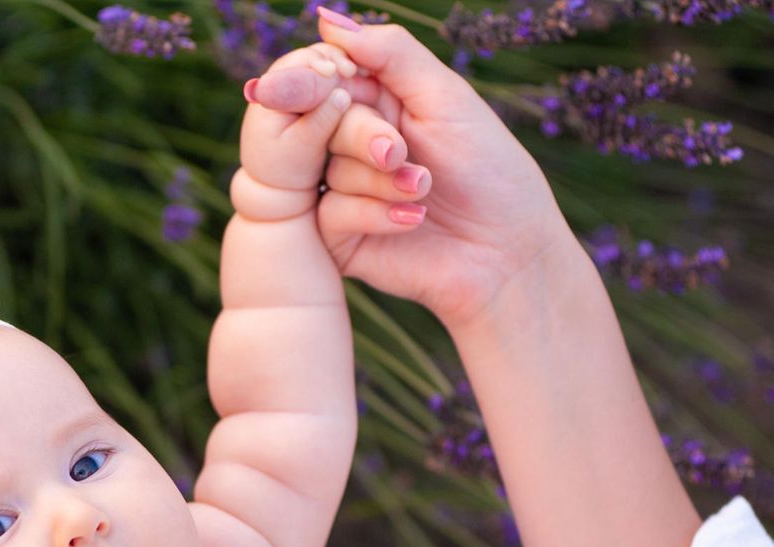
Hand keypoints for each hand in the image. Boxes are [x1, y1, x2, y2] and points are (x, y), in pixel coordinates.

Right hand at [313, 12, 574, 332]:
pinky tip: (414, 221)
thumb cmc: (488, 169)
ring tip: (424, 191)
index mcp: (375, 102)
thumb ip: (387, 53)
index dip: (314, 80)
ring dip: (382, 180)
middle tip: (402, 153)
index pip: (323, 77)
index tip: (325, 90)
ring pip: (326, 168)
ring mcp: (343, 189)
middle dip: (366, 136)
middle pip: (319, 120)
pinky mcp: (339, 236)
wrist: (506, 251)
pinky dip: (376, 213)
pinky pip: (331, 211)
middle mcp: (351, 144)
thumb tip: (325, 18)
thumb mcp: (444, 96)